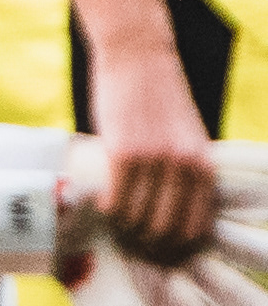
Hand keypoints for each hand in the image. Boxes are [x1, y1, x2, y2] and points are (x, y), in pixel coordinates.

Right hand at [88, 40, 217, 262]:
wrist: (137, 54)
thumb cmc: (158, 94)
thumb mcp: (185, 135)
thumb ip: (183, 170)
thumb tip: (165, 212)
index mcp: (204, 165)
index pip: (197, 226)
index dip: (176, 247)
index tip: (158, 251)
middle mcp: (184, 166)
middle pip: (167, 229)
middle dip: (147, 243)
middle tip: (130, 240)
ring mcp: (154, 160)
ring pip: (138, 218)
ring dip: (124, 226)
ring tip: (113, 219)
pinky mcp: (123, 152)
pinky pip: (116, 199)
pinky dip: (107, 209)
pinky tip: (101, 202)